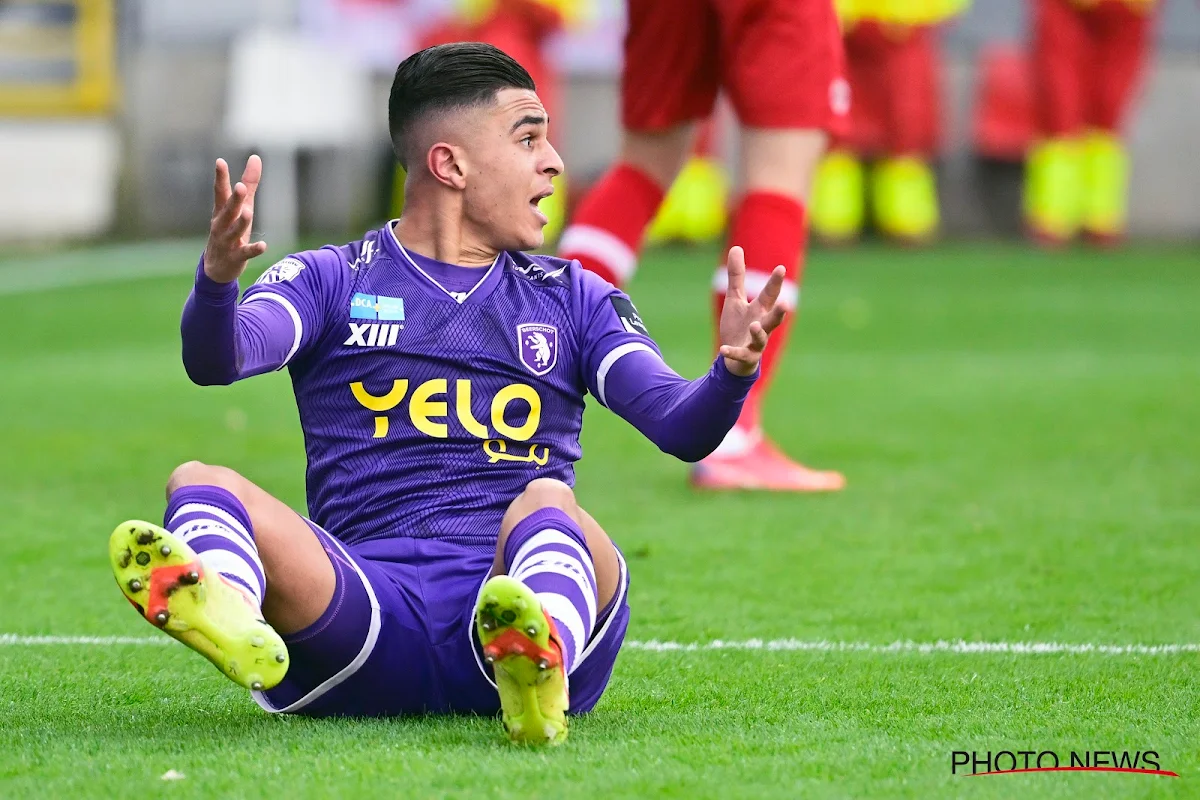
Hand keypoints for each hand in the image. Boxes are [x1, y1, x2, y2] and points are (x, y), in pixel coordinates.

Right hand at [203, 155, 267, 282]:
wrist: (216, 267)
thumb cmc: (229, 230)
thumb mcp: (240, 206)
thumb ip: (249, 182)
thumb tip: (256, 157)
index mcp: (221, 211)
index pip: (220, 192)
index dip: (220, 178)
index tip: (220, 162)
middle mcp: (222, 225)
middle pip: (228, 210)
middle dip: (234, 199)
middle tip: (240, 187)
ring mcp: (227, 242)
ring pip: (234, 231)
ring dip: (241, 223)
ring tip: (248, 213)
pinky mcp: (236, 257)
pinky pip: (245, 253)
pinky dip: (253, 250)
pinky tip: (263, 246)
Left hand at [717, 246, 787, 376]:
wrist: (734, 357)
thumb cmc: (738, 325)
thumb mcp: (735, 299)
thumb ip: (737, 276)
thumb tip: (736, 247)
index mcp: (760, 310)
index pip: (770, 294)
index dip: (775, 282)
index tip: (781, 268)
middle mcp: (761, 325)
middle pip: (773, 319)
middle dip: (779, 312)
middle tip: (785, 304)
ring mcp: (755, 343)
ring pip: (761, 338)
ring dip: (758, 332)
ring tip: (754, 325)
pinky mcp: (745, 357)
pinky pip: (740, 355)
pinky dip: (732, 352)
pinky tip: (723, 350)